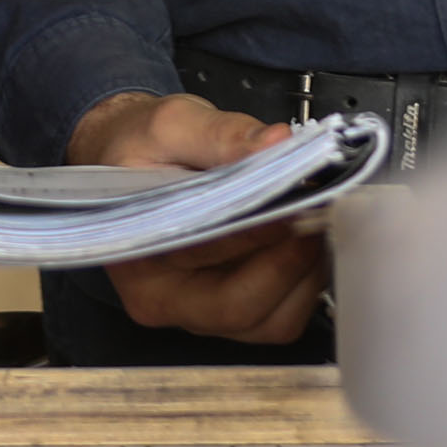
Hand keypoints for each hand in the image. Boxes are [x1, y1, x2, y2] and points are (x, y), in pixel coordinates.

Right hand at [65, 90, 324, 344]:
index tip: (295, 202)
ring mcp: (198, 315)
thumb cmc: (141, 150)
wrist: (131, 164)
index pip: (203, 256)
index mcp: (135, 254)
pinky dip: (304, 283)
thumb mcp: (171, 123)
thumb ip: (223, 134)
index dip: (257, 233)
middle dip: (289, 261)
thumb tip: (275, 142)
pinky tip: (304, 241)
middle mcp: (163, 299)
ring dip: (304, 275)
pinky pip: (279, 318)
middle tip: (315, 212)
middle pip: (240, 309)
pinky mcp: (229, 315)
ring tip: (313, 223)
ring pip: (269, 322)